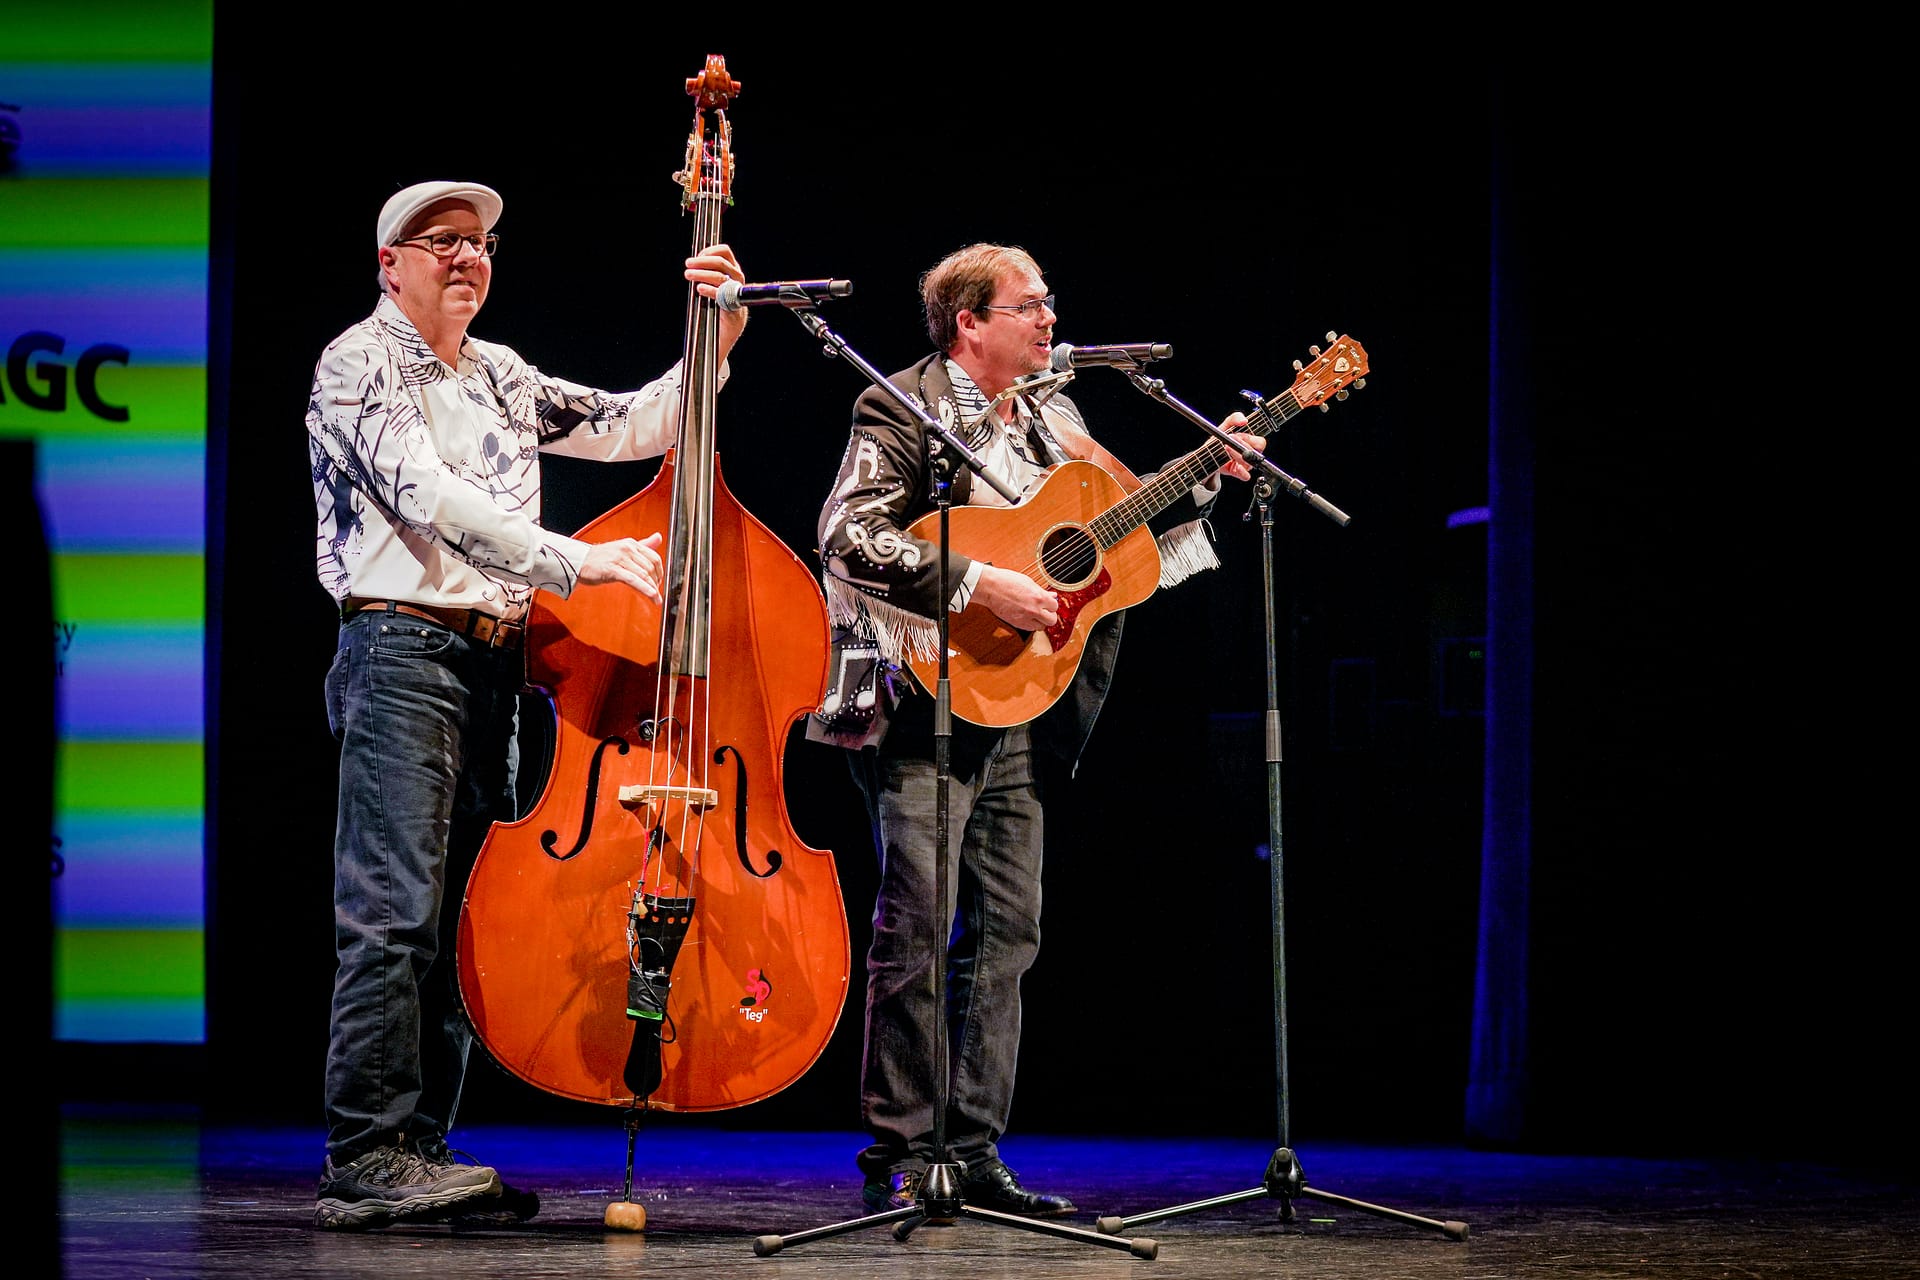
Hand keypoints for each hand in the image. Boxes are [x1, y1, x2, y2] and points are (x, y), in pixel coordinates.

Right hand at [579, 532, 665, 603]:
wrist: (578, 561)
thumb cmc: (600, 558)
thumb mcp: (623, 548)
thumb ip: (643, 545)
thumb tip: (659, 537)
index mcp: (631, 544)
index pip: (655, 558)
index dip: (661, 572)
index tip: (659, 582)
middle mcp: (627, 549)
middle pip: (651, 568)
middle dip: (657, 583)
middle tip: (656, 593)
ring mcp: (620, 559)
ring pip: (643, 575)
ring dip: (653, 589)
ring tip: (656, 599)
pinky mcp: (612, 569)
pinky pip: (633, 580)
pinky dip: (644, 589)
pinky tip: (651, 595)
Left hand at [687, 242, 747, 361]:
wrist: (726, 332)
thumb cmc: (716, 307)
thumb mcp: (712, 285)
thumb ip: (706, 273)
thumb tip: (692, 262)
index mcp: (732, 270)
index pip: (725, 252)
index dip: (709, 251)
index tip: (697, 256)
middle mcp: (737, 279)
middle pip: (721, 263)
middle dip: (702, 262)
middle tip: (688, 265)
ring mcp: (737, 293)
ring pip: (721, 277)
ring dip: (702, 274)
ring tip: (689, 275)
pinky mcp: (734, 308)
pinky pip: (722, 295)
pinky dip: (709, 290)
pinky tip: (700, 289)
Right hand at [972, 565, 1058, 629]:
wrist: (989, 587)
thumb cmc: (1006, 581)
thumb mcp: (1028, 582)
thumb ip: (1042, 592)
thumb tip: (1052, 596)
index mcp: (1038, 597)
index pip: (1055, 606)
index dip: (1052, 604)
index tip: (1048, 603)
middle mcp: (1033, 609)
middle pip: (1052, 620)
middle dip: (1049, 615)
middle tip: (1045, 610)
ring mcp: (1024, 618)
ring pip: (1041, 627)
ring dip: (1040, 621)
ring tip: (1035, 614)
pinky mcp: (1016, 623)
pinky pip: (1030, 629)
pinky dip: (1030, 624)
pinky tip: (1027, 617)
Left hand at [1213, 411, 1264, 482]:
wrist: (1208, 453)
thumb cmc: (1220, 439)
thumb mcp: (1226, 425)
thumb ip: (1235, 418)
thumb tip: (1244, 420)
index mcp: (1251, 442)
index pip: (1260, 442)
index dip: (1250, 438)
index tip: (1238, 433)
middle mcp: (1251, 453)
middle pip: (1257, 451)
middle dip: (1244, 443)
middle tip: (1231, 439)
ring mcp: (1245, 463)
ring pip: (1249, 461)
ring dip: (1237, 454)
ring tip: (1225, 447)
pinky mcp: (1238, 472)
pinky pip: (1246, 475)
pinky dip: (1242, 472)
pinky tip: (1237, 467)